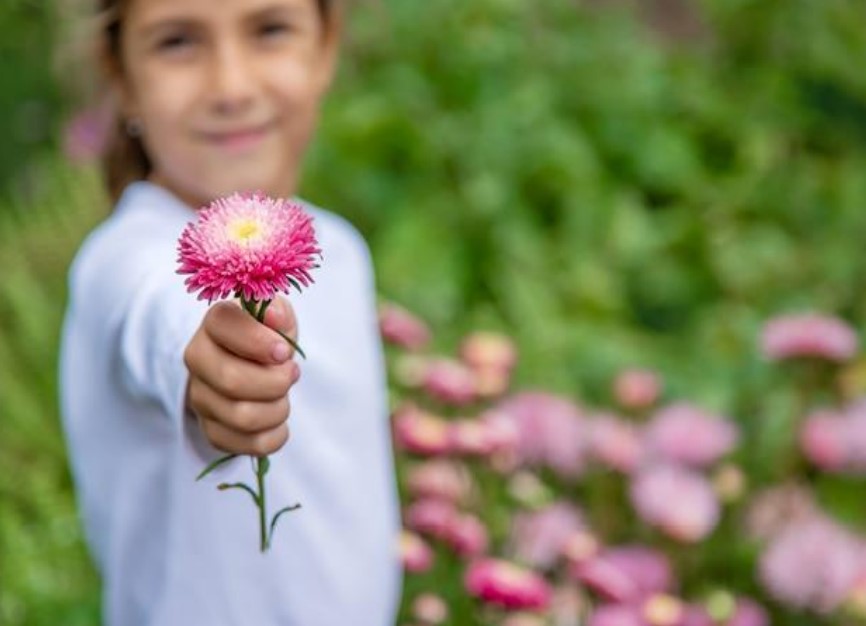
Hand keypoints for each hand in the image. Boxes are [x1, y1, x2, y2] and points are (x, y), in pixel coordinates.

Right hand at [184, 297, 299, 456]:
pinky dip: (275, 436)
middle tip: (292, 374)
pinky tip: (278, 421)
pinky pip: (247, 445)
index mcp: (215, 324)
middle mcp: (198, 359)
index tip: (284, 352)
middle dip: (275, 382)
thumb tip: (275, 316)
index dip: (259, 342)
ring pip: (241, 417)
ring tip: (284, 397)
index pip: (224, 326)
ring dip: (278, 409)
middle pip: (232, 381)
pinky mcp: (212, 430)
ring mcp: (201, 397)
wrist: (248, 365)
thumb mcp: (277, 318)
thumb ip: (278, 312)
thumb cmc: (266, 337)